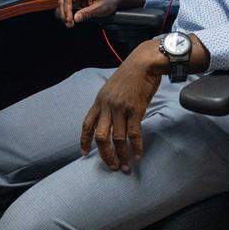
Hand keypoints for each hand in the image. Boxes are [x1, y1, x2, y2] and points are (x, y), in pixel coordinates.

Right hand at [56, 0, 120, 26]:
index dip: (67, 10)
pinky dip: (68, 13)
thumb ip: (87, 13)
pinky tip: (71, 20)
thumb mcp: (100, 8)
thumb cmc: (109, 0)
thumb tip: (76, 18)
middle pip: (64, 0)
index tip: (70, 20)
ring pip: (64, 3)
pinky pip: (68, 5)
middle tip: (69, 24)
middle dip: (64, 13)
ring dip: (65, 14)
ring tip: (69, 23)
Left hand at [80, 41, 165, 172]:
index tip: (85, 154)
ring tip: (126, 166)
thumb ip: (108, 104)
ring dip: (121, 155)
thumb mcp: (112, 88)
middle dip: (105, 155)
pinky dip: (136, 147)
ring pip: (117, 138)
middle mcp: (107, 106)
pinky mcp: (135, 109)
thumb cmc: (130, 75)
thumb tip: (110, 119)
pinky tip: (138, 155)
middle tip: (112, 166)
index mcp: (99, 101)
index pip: (87, 124)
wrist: (143, 62)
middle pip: (100, 136)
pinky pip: (134, 133)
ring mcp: (121, 108)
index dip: (85, 140)